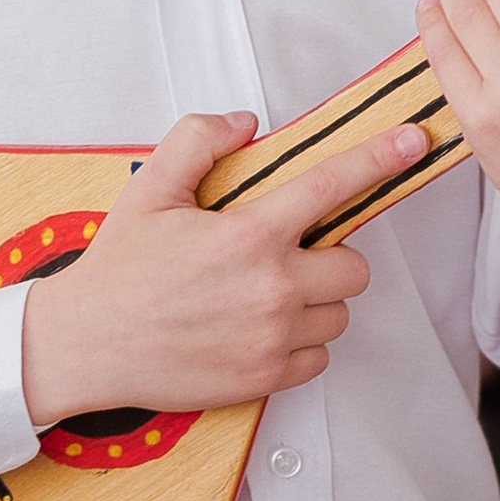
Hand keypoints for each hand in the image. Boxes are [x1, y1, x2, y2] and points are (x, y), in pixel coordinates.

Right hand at [18, 109, 426, 425]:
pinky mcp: (266, 377)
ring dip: (317, 301)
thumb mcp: (150, 188)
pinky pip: (319, 357)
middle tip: (285, 255)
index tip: (413, 143)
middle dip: (329, 255)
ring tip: (265, 295)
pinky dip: (300, 343)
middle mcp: (272, 287)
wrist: (86, 344)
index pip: (332, 185)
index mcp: (248, 233)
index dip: (379, 158)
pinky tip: (258, 329)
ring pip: (339, 312)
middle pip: (354, 264)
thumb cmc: (118, 268)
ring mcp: (273, 337)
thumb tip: (246, 123)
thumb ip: (199, 141)